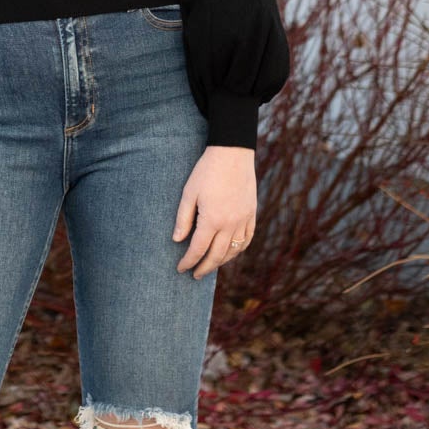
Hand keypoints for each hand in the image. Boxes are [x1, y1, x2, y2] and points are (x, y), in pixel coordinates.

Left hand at [173, 145, 256, 277]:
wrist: (233, 153)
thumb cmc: (206, 171)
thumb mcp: (188, 194)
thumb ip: (183, 219)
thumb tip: (177, 240)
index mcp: (212, 220)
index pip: (198, 249)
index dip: (188, 261)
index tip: (180, 268)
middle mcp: (230, 224)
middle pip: (216, 256)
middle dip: (204, 268)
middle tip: (194, 275)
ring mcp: (244, 220)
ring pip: (233, 250)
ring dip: (221, 262)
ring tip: (210, 266)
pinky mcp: (252, 214)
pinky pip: (247, 239)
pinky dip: (238, 250)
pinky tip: (230, 253)